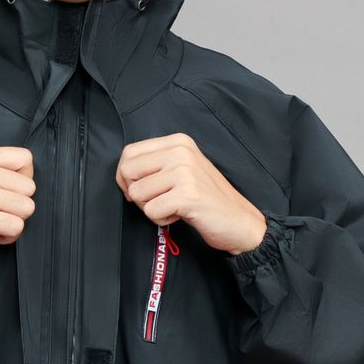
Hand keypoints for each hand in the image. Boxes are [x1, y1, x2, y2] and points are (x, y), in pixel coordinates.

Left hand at [115, 133, 266, 254]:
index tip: (137, 188)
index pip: (129, 152)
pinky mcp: (187, 195)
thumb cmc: (207, 198)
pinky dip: (161, 220)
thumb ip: (155, 163)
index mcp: (178, 141)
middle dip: (135, 192)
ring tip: (173, 207)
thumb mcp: (182, 169)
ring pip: (137, 193)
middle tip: (156, 200)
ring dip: (150, 208)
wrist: (240, 221)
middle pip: (127, 170)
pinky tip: (179, 215)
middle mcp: (180, 151)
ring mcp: (184, 172)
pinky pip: (151, 211)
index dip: (125, 175)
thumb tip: (122, 173)